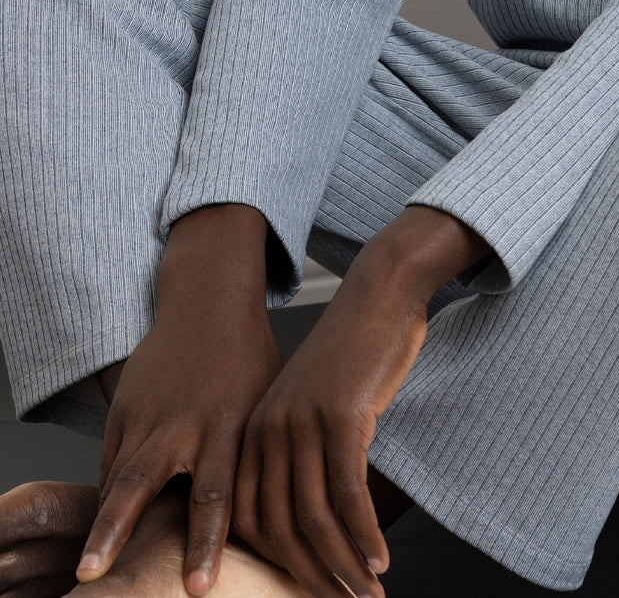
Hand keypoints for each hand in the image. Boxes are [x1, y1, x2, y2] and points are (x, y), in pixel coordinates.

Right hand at [76, 204, 279, 596]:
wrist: (211, 300)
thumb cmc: (249, 359)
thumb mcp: (265, 406)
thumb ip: (256, 462)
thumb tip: (278, 522)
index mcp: (226, 426)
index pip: (214, 494)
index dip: (205, 544)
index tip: (197, 589)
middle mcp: (181, 423)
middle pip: (141, 483)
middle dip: (118, 533)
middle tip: (96, 574)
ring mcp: (146, 413)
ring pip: (117, 475)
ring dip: (103, 523)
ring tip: (91, 566)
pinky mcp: (123, 405)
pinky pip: (110, 460)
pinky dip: (107, 494)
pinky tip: (105, 527)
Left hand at [231, 206, 487, 597]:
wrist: (380, 293)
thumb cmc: (355, 356)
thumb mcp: (316, 409)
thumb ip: (304, 459)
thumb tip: (313, 527)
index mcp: (253, 433)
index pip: (251, 523)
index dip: (281, 568)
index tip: (313, 595)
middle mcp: (267, 431)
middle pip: (281, 529)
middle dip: (314, 578)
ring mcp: (300, 422)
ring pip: (315, 517)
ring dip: (343, 567)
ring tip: (369, 595)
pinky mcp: (339, 414)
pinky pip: (347, 491)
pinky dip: (363, 533)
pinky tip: (380, 559)